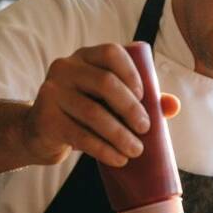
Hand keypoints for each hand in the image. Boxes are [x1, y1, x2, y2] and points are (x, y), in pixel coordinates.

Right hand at [22, 43, 178, 166]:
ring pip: (93, 112)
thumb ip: (140, 99)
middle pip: (105, 83)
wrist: (40, 132)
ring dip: (120, 135)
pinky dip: (104, 149)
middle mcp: (65, 68)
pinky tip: (118, 159)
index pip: (111, 53)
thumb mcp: (108, 101)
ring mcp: (52, 92)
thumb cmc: (83, 112)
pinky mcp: (45, 118)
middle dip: (130, 108)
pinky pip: (80, 135)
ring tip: (136, 150)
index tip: (144, 97)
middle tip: (145, 128)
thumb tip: (173, 105)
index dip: (132, 73)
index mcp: (84, 57)